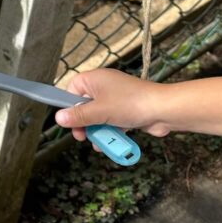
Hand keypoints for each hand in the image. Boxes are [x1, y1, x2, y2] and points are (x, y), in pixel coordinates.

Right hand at [55, 68, 169, 141]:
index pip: (72, 89)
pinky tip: (111, 143)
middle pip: (84, 106)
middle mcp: (104, 86)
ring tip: (100, 143)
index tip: (70, 121)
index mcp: (94, 79)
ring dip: (97, 131)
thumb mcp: (100, 111)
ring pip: (98, 116)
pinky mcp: (126, 110)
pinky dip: (110, 131)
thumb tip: (58, 118)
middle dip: (84, 123)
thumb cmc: (130, 104)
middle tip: (83, 137)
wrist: (163, 110)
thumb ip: (78, 116)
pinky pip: (111, 121)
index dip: (69, 105)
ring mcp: (116, 98)